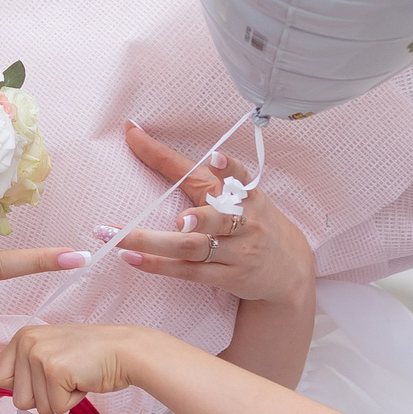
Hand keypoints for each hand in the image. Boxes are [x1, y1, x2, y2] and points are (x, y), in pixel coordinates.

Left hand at [0, 323, 151, 413]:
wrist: (124, 351)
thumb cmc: (89, 355)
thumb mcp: (48, 351)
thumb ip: (15, 360)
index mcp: (21, 337)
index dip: (26, 387)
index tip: (47, 374)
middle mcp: (26, 342)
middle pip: (17, 399)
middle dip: (44, 397)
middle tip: (65, 376)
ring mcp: (39, 355)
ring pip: (36, 406)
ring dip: (59, 400)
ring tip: (74, 377)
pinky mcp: (55, 370)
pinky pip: (56, 407)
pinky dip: (73, 401)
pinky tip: (83, 380)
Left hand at [96, 125, 314, 307]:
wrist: (290, 270)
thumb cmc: (251, 223)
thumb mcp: (234, 195)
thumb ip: (191, 172)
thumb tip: (136, 137)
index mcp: (244, 195)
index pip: (226, 174)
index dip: (215, 163)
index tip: (197, 151)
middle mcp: (243, 222)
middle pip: (215, 219)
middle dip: (196, 219)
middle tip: (180, 220)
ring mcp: (236, 252)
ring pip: (193, 248)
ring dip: (155, 244)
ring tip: (121, 238)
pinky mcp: (227, 277)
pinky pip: (188, 272)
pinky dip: (158, 265)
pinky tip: (132, 258)